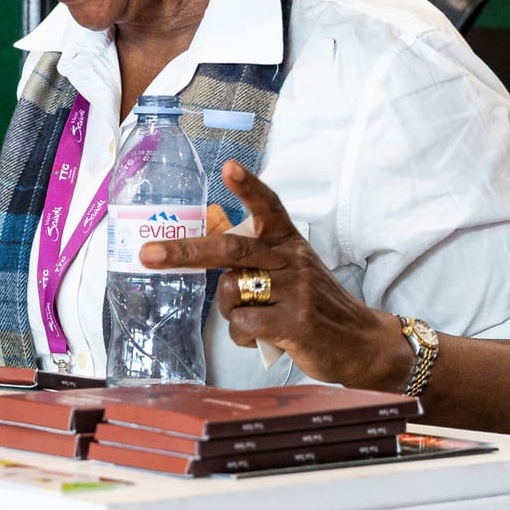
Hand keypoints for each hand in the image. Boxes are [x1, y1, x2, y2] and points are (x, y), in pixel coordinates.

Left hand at [139, 160, 412, 390]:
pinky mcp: (295, 322)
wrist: (360, 343)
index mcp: (289, 241)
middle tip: (149, 254)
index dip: (248, 186)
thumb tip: (202, 252)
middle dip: (184, 251)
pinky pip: (242, 324)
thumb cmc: (315, 305)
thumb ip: (256, 257)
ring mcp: (295, 290)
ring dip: (230, 311)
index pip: (269, 206)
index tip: (228, 167)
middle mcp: (291, 259)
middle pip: (229, 249)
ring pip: (229, 293)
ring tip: (258, 318)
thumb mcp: (292, 269)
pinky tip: (265, 336)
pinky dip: (243, 334)